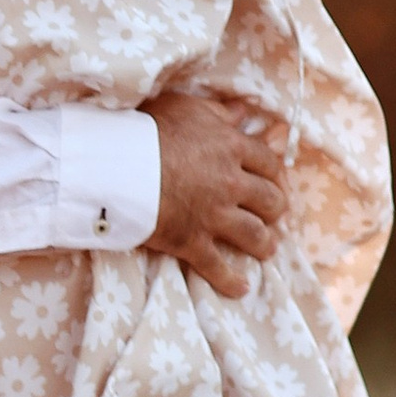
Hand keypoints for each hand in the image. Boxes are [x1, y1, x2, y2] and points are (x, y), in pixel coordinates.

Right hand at [147, 90, 286, 299]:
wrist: (118, 165)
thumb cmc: (147, 130)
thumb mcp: (187, 107)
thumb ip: (219, 112)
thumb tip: (244, 111)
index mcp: (231, 148)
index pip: (268, 162)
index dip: (276, 173)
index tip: (276, 180)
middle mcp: (230, 184)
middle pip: (270, 201)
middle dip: (276, 210)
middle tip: (273, 215)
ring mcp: (213, 215)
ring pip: (254, 235)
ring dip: (264, 244)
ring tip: (266, 249)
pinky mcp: (192, 241)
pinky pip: (217, 267)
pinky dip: (230, 281)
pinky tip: (240, 288)